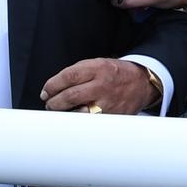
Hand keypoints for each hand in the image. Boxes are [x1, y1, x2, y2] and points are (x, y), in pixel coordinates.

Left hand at [40, 58, 157, 113]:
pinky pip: (92, 122)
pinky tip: (75, 118)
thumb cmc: (113, 73)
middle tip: (49, 104)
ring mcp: (109, 102)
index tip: (45, 92)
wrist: (141, 82)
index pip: (69, 76)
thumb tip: (53, 88)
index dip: (52, 86)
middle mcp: (103, 85)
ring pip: (80, 113)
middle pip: (71, 96)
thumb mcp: (96, 64)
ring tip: (60, 112)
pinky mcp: (114, 116)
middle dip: (55, 102)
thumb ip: (75, 73)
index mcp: (97, 68)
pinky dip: (80, 121)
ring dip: (65, 114)